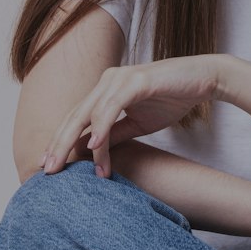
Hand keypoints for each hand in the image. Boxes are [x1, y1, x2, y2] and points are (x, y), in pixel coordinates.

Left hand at [41, 56, 222, 178]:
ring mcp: (120, 78)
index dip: (60, 141)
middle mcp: (108, 80)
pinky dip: (101, 127)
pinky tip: (94, 146)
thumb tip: (90, 151)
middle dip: (58, 144)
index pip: (76, 118)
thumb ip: (115, 134)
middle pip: (75, 116)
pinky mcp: (136, 80)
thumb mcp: (139, 123)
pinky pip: (112, 107)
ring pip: (89, 113)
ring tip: (67, 166)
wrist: (204, 79)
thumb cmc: (173, 97)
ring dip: (77, 142)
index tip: (49, 166)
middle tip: (46, 170)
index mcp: (106, 89)